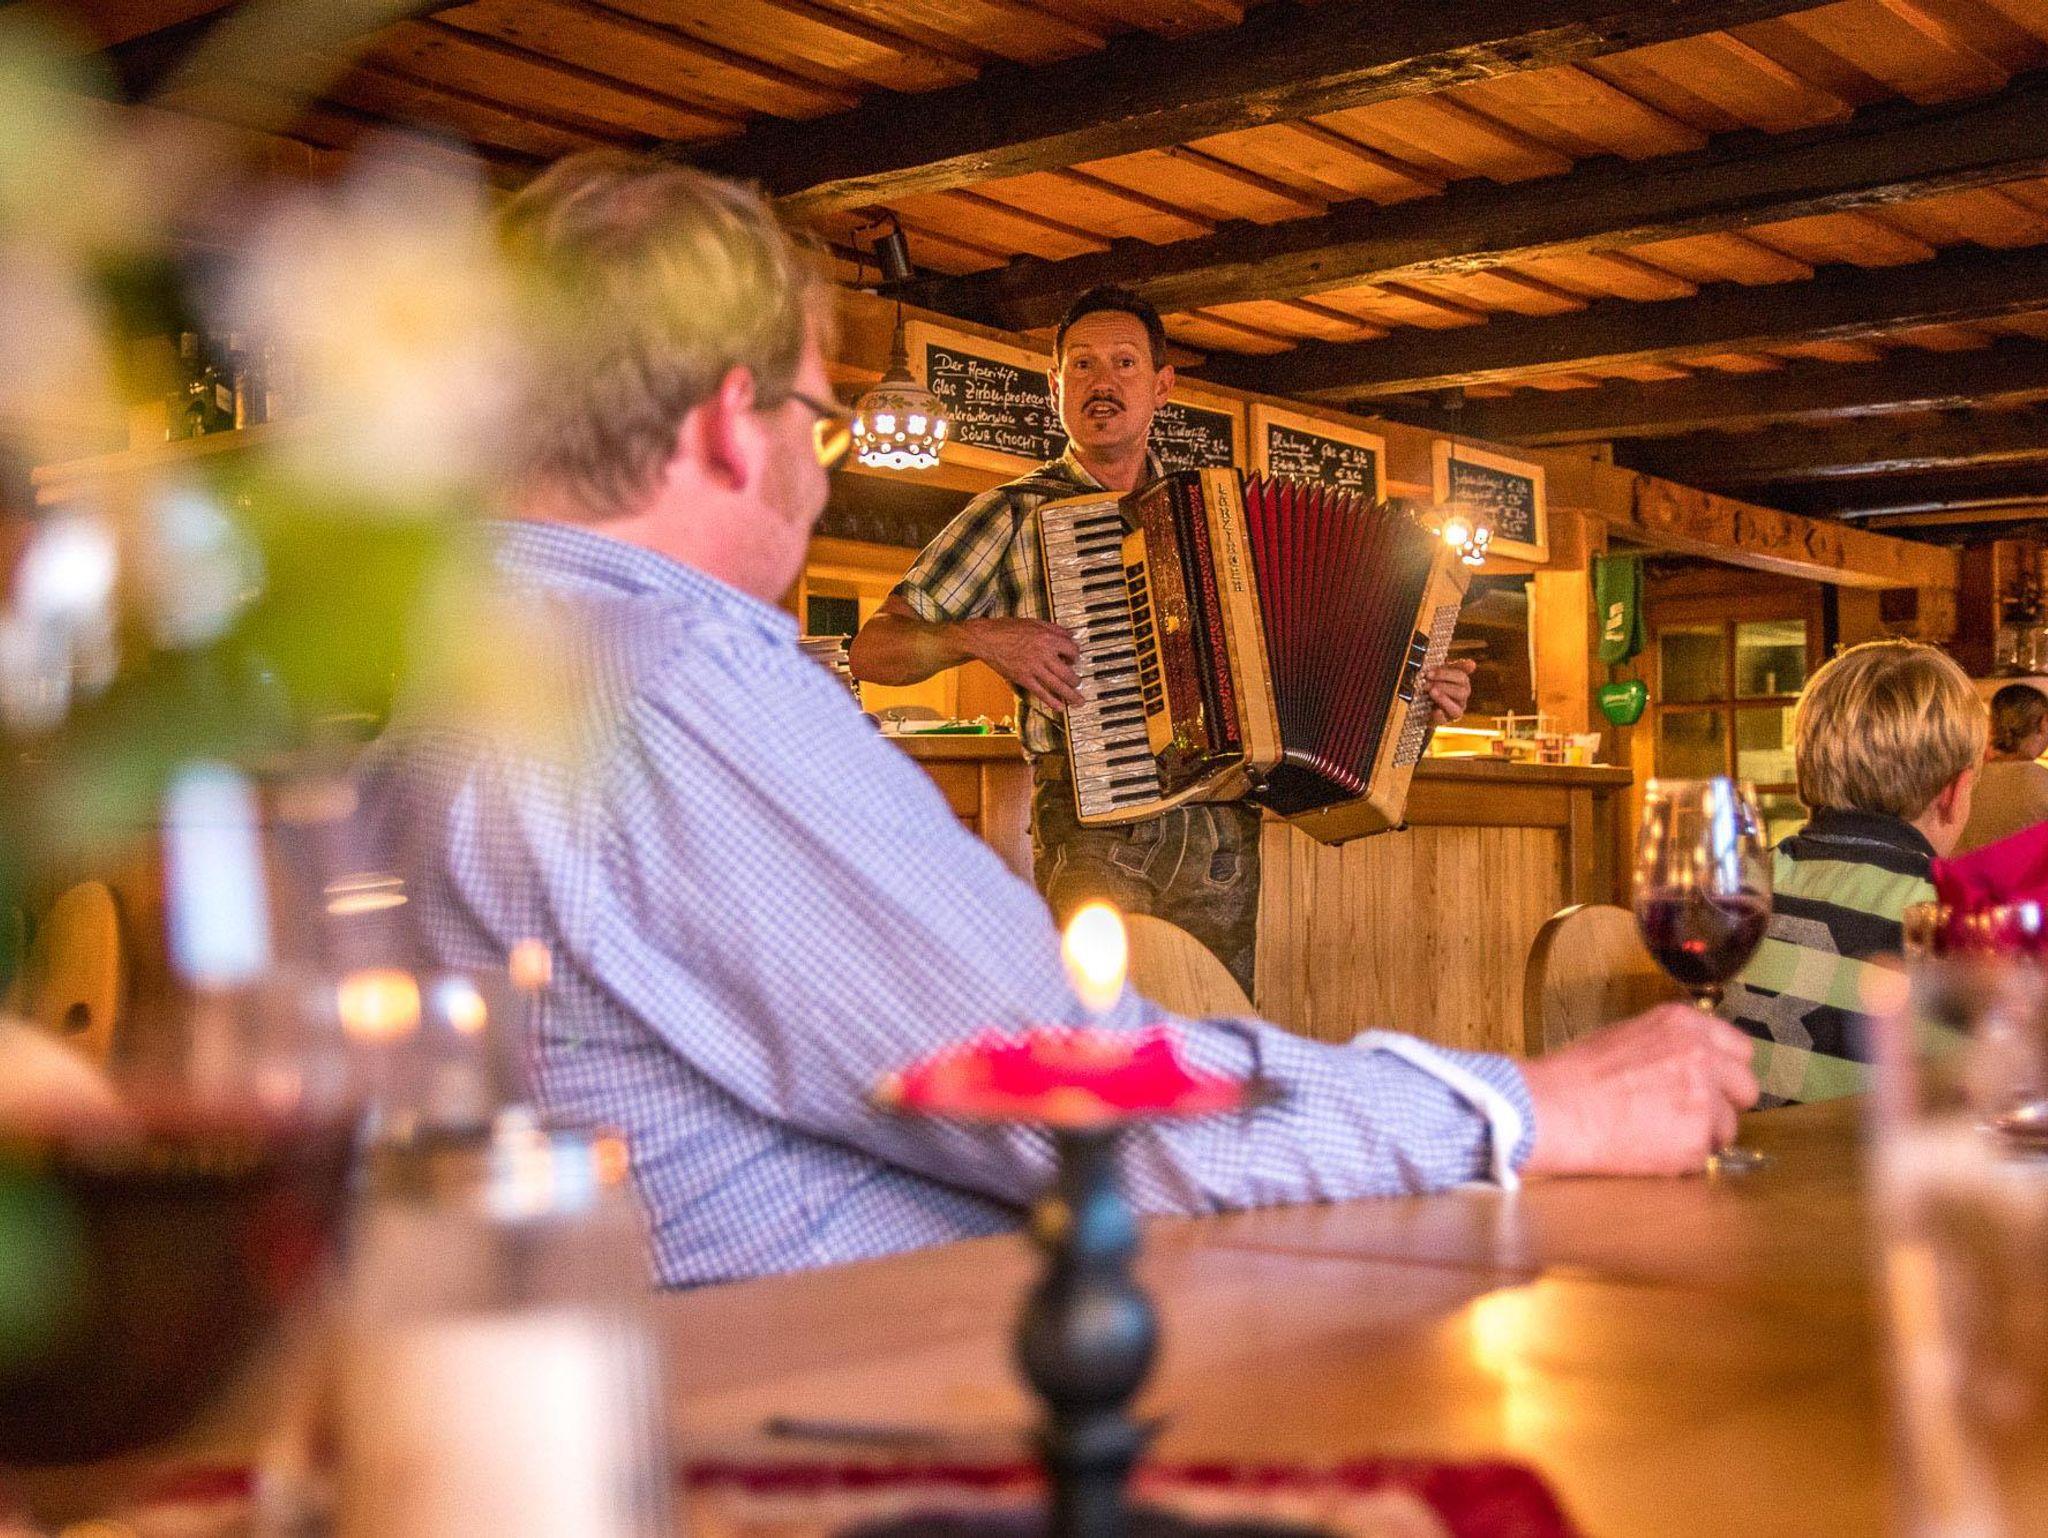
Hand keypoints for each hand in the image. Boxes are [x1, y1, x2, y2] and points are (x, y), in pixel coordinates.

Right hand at [965, 617, 1081, 711]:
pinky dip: (1051, 701)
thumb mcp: (1034, 622)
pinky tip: (1059, 706)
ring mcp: (1034, 668)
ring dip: (1070, 695)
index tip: (1073, 659)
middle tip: (1078, 684)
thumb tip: (1070, 634)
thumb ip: (1054, 628)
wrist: (986, 638)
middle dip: (1076, 680)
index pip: (1072, 650)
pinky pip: (1040, 692)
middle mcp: (1044, 654)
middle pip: (1068, 672)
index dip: (1075, 655)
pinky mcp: (1023, 678)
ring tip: (1078, 701)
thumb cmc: (1007, 628)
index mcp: (1048, 638)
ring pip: (1057, 685)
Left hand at [1424, 658, 1474, 725]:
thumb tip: (1472, 663)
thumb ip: (1455, 666)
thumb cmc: (1435, 682)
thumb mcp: (1442, 672)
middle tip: (1427, 683)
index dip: (1445, 674)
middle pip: (1462, 692)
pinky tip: (1435, 711)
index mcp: (1462, 683)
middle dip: (1443, 686)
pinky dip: (1440, 716)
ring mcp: (1456, 710)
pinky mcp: (1445, 720)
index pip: (1461, 676)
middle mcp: (1462, 697)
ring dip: (1443, 699)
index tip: (1429, 673)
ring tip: (1431, 692)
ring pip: (1457, 708)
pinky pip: (1445, 720)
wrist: (1423, 700)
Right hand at [1519, 1003, 1759, 1176]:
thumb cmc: (1578, 1075)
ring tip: (1659, 1133)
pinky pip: (1706, 1155)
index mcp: (1685, 1024)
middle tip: (1688, 1114)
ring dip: (1703, 1135)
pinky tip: (1649, 1147)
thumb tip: (1692, 1063)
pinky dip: (1683, 1158)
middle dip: (1723, 1104)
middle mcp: (1703, 1055)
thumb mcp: (1629, 1035)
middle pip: (1746, 1087)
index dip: (1724, 1071)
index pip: (1740, 1048)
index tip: (1711, 1083)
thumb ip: (1672, 1043)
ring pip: (1729, 1126)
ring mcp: (1705, 1097)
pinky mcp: (1698, 1137)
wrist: (1556, 1108)